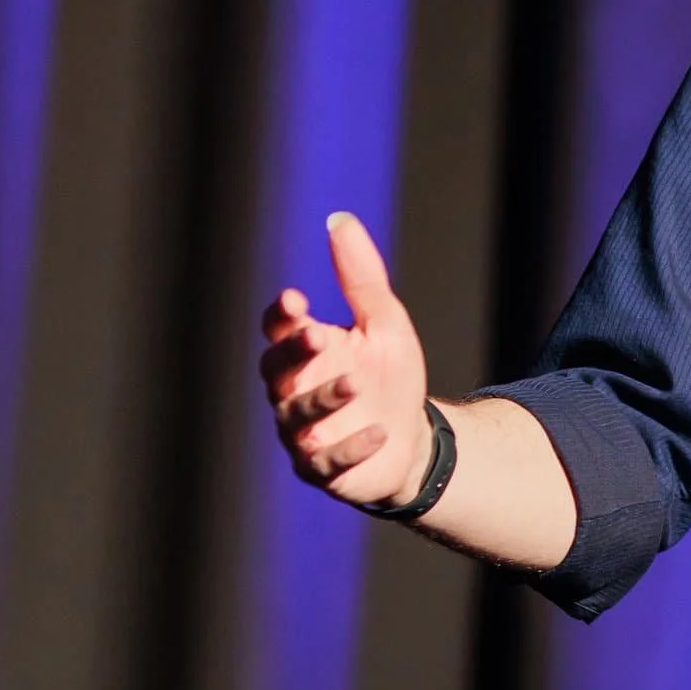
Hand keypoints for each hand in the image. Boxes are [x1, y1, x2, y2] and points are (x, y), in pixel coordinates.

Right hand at [259, 212, 431, 508]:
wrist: (413, 439)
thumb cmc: (389, 375)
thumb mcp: (383, 322)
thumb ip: (360, 277)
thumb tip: (339, 220)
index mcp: (306, 353)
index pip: (278, 331)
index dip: (280, 318)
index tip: (294, 300)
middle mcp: (294, 391)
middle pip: (277, 371)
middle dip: (294, 354)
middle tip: (316, 335)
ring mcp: (305, 433)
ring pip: (298, 416)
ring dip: (324, 399)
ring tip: (354, 383)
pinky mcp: (325, 469)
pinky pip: (328, 461)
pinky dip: (350, 448)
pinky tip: (377, 433)